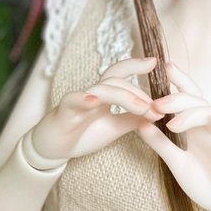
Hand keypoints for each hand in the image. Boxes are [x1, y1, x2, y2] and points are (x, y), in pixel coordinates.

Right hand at [30, 57, 162, 161]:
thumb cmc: (82, 134)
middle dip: (138, 92)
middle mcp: (92, 93)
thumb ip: (132, 120)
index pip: (121, 75)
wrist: (53, 148)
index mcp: (104, 96)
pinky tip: (94, 100)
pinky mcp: (65, 111)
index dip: (136, 66)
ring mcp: (78, 100)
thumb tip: (155, 113)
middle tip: (156, 106)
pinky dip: (84, 99)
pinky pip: (74, 101)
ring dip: (123, 97)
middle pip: (115, 80)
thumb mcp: (113, 128)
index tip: (155, 62)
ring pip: (102, 89)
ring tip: (141, 108)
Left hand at [136, 62, 210, 210]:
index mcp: (193, 125)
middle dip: (176, 98)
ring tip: (173, 123)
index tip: (159, 67)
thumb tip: (138, 123)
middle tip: (156, 104)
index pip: (185, 96)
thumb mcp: (176, 162)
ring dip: (192, 113)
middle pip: (196, 99)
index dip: (176, 80)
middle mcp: (209, 125)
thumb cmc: (201, 181)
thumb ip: (159, 143)